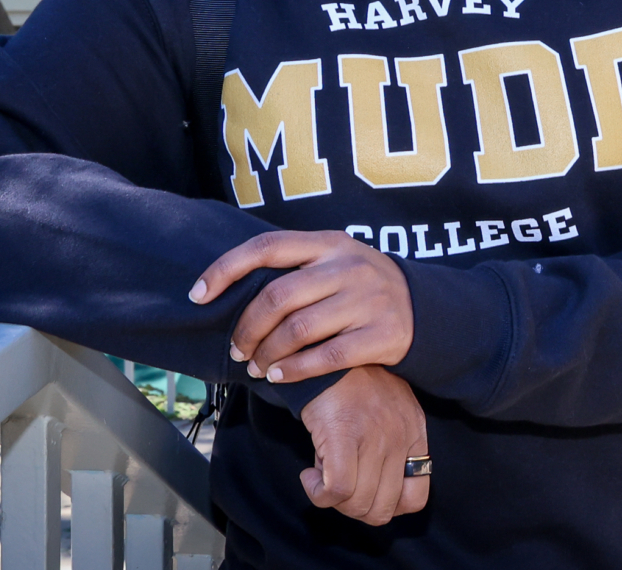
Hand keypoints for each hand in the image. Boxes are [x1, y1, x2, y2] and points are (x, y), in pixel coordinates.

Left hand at [191, 229, 414, 380]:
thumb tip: (231, 285)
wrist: (424, 307)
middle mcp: (348, 266)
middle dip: (247, 328)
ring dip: (268, 354)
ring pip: (298, 330)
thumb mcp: (335, 260)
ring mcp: (367, 299)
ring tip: (257, 367)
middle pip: (278, 297)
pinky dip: (296, 371)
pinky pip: (328, 357)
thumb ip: (295, 267)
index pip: (267, 247)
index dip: (226, 269)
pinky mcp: (382, 334)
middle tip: (238, 349)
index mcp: (329, 243)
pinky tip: (281, 377)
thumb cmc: (362, 286)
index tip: (197, 295)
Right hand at [298, 365, 430, 524]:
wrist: (325, 347)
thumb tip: (375, 490)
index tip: (362, 492)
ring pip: (358, 505)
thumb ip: (391, 446)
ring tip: (321, 475)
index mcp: (414, 433)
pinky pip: (336, 491)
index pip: (415, 499)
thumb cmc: (351, 381)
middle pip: (382, 510)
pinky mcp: (344, 435)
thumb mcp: (387, 410)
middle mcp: (400, 438)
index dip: (386, 506)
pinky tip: (309, 475)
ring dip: (333, 502)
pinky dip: (318, 493)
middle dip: (354, 509)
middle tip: (335, 487)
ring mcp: (375, 437)